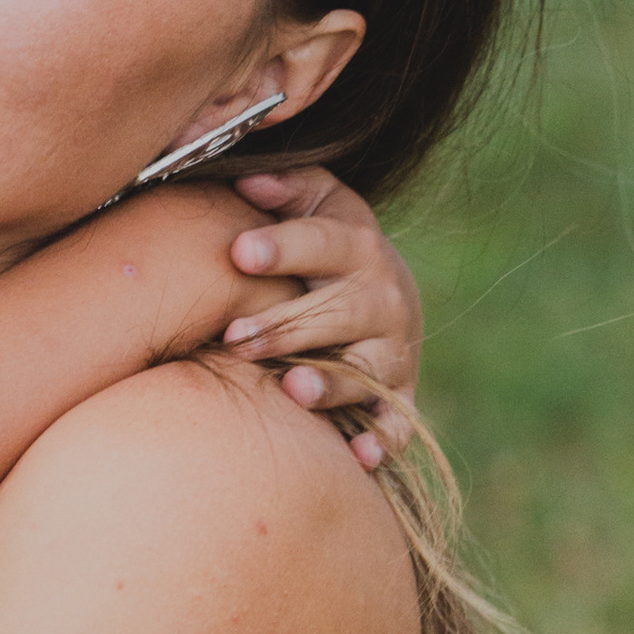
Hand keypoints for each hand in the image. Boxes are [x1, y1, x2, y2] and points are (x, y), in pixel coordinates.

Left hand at [220, 167, 422, 469]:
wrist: (386, 297)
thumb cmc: (326, 247)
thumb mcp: (316, 205)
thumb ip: (286, 187)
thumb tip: (246, 177)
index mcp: (357, 247)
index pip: (324, 242)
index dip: (285, 247)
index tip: (240, 251)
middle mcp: (383, 300)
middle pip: (338, 312)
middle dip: (286, 326)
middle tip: (234, 338)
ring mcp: (393, 353)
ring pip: (366, 370)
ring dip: (330, 382)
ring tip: (291, 388)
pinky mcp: (399, 399)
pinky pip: (395, 424)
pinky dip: (380, 441)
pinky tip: (357, 456)